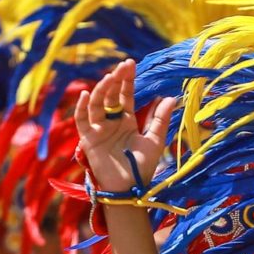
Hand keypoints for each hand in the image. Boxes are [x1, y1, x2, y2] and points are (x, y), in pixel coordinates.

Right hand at [75, 59, 175, 193]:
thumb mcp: (154, 140)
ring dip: (101, 90)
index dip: (127, 80)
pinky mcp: (88, 139)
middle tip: (122, 67)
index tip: (130, 64)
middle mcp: (111, 122)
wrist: (129, 189)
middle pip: (110, 96)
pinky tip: (86, 94)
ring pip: (96, 104)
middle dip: (115, 80)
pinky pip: (82, 120)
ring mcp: (99, 129)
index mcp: (127, 121)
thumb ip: (160, 119)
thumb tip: (171, 97)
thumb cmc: (142, 167)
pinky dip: (82, 107)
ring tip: (109, 78)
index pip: (125, 95)